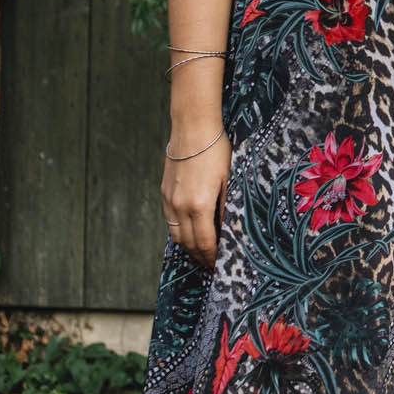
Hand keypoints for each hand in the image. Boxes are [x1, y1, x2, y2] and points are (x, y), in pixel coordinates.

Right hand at [160, 128, 232, 270]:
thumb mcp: (229, 180)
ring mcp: (170, 200)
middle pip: (188, 243)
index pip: (205, 242)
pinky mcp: (164, 193)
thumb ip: (226, 207)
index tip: (218, 264)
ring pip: (176, 234)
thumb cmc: (216, 151)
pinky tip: (189, 231)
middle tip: (210, 264)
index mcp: (200, 205)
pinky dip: (179, 231)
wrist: (192, 129)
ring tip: (199, 252)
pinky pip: (169, 220)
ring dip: (187, 247)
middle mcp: (181, 206)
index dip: (212, 257)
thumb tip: (229, 230)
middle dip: (199, 257)